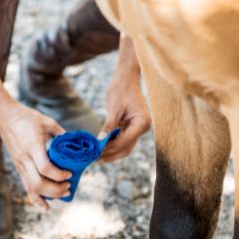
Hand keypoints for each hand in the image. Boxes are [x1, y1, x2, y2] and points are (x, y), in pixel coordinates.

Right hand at [0, 103, 71, 209]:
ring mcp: (20, 165)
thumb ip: (62, 134)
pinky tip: (46, 206)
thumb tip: (77, 144)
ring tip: (63, 193)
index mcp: (33, 146)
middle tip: (69, 186)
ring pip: (33, 188)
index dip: (59, 175)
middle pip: (39, 183)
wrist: (5, 118)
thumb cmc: (27, 118)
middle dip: (56, 189)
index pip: (45, 168)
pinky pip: (27, 187)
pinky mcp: (19, 168)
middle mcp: (25, 158)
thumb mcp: (47, 122)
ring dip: (49, 195)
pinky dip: (36, 199)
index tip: (70, 173)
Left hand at [98, 35, 150, 161]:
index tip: (98, 152)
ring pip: (125, 147)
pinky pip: (123, 141)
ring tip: (96, 157)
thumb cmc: (121, 89)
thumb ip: (109, 126)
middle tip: (95, 159)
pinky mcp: (132, 128)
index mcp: (142, 122)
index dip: (111, 148)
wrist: (126, 79)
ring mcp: (138, 129)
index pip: (126, 140)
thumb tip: (101, 141)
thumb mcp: (114, 108)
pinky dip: (113, 146)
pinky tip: (101, 149)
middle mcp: (143, 128)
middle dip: (111, 155)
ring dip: (111, 153)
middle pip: (127, 148)